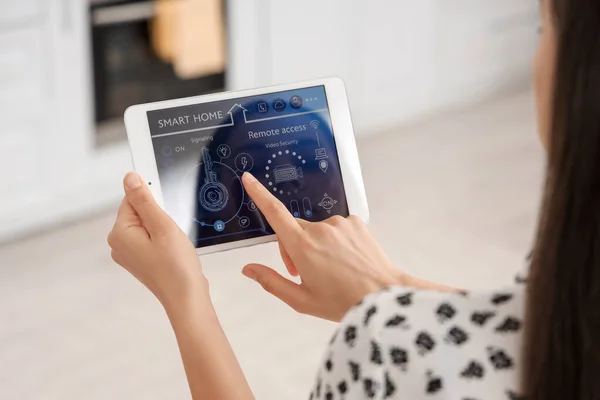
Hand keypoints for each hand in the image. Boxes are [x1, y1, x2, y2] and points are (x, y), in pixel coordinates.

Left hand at [108, 172, 207, 309]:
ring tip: (173, 243)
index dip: (154, 202)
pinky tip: (172, 250)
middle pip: (139, 212)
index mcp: (119, 232)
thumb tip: (129, 177)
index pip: (133, 199)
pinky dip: (162, 239)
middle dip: (159, 216)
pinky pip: (149, 238)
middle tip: (171, 232)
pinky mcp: (140, 260)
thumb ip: (144, 200)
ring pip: (146, 225)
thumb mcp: (162, 226)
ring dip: (162, 228)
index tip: (167, 215)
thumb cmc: (175, 264)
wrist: (186, 297)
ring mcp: (128, 254)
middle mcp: (118, 243)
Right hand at [240, 172, 404, 321]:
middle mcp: (320, 228)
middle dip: (293, 247)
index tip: (249, 179)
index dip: (259, 194)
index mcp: (302, 246)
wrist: (383, 295)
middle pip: (294, 229)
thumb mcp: (301, 300)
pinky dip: (335, 240)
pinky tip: (344, 260)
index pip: (275, 213)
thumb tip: (248, 269)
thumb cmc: (342, 302)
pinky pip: (336, 227)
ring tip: (329, 270)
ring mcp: (339, 223)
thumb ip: (271, 282)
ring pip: (317, 230)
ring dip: (316, 244)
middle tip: (303, 273)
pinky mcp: (355, 222)